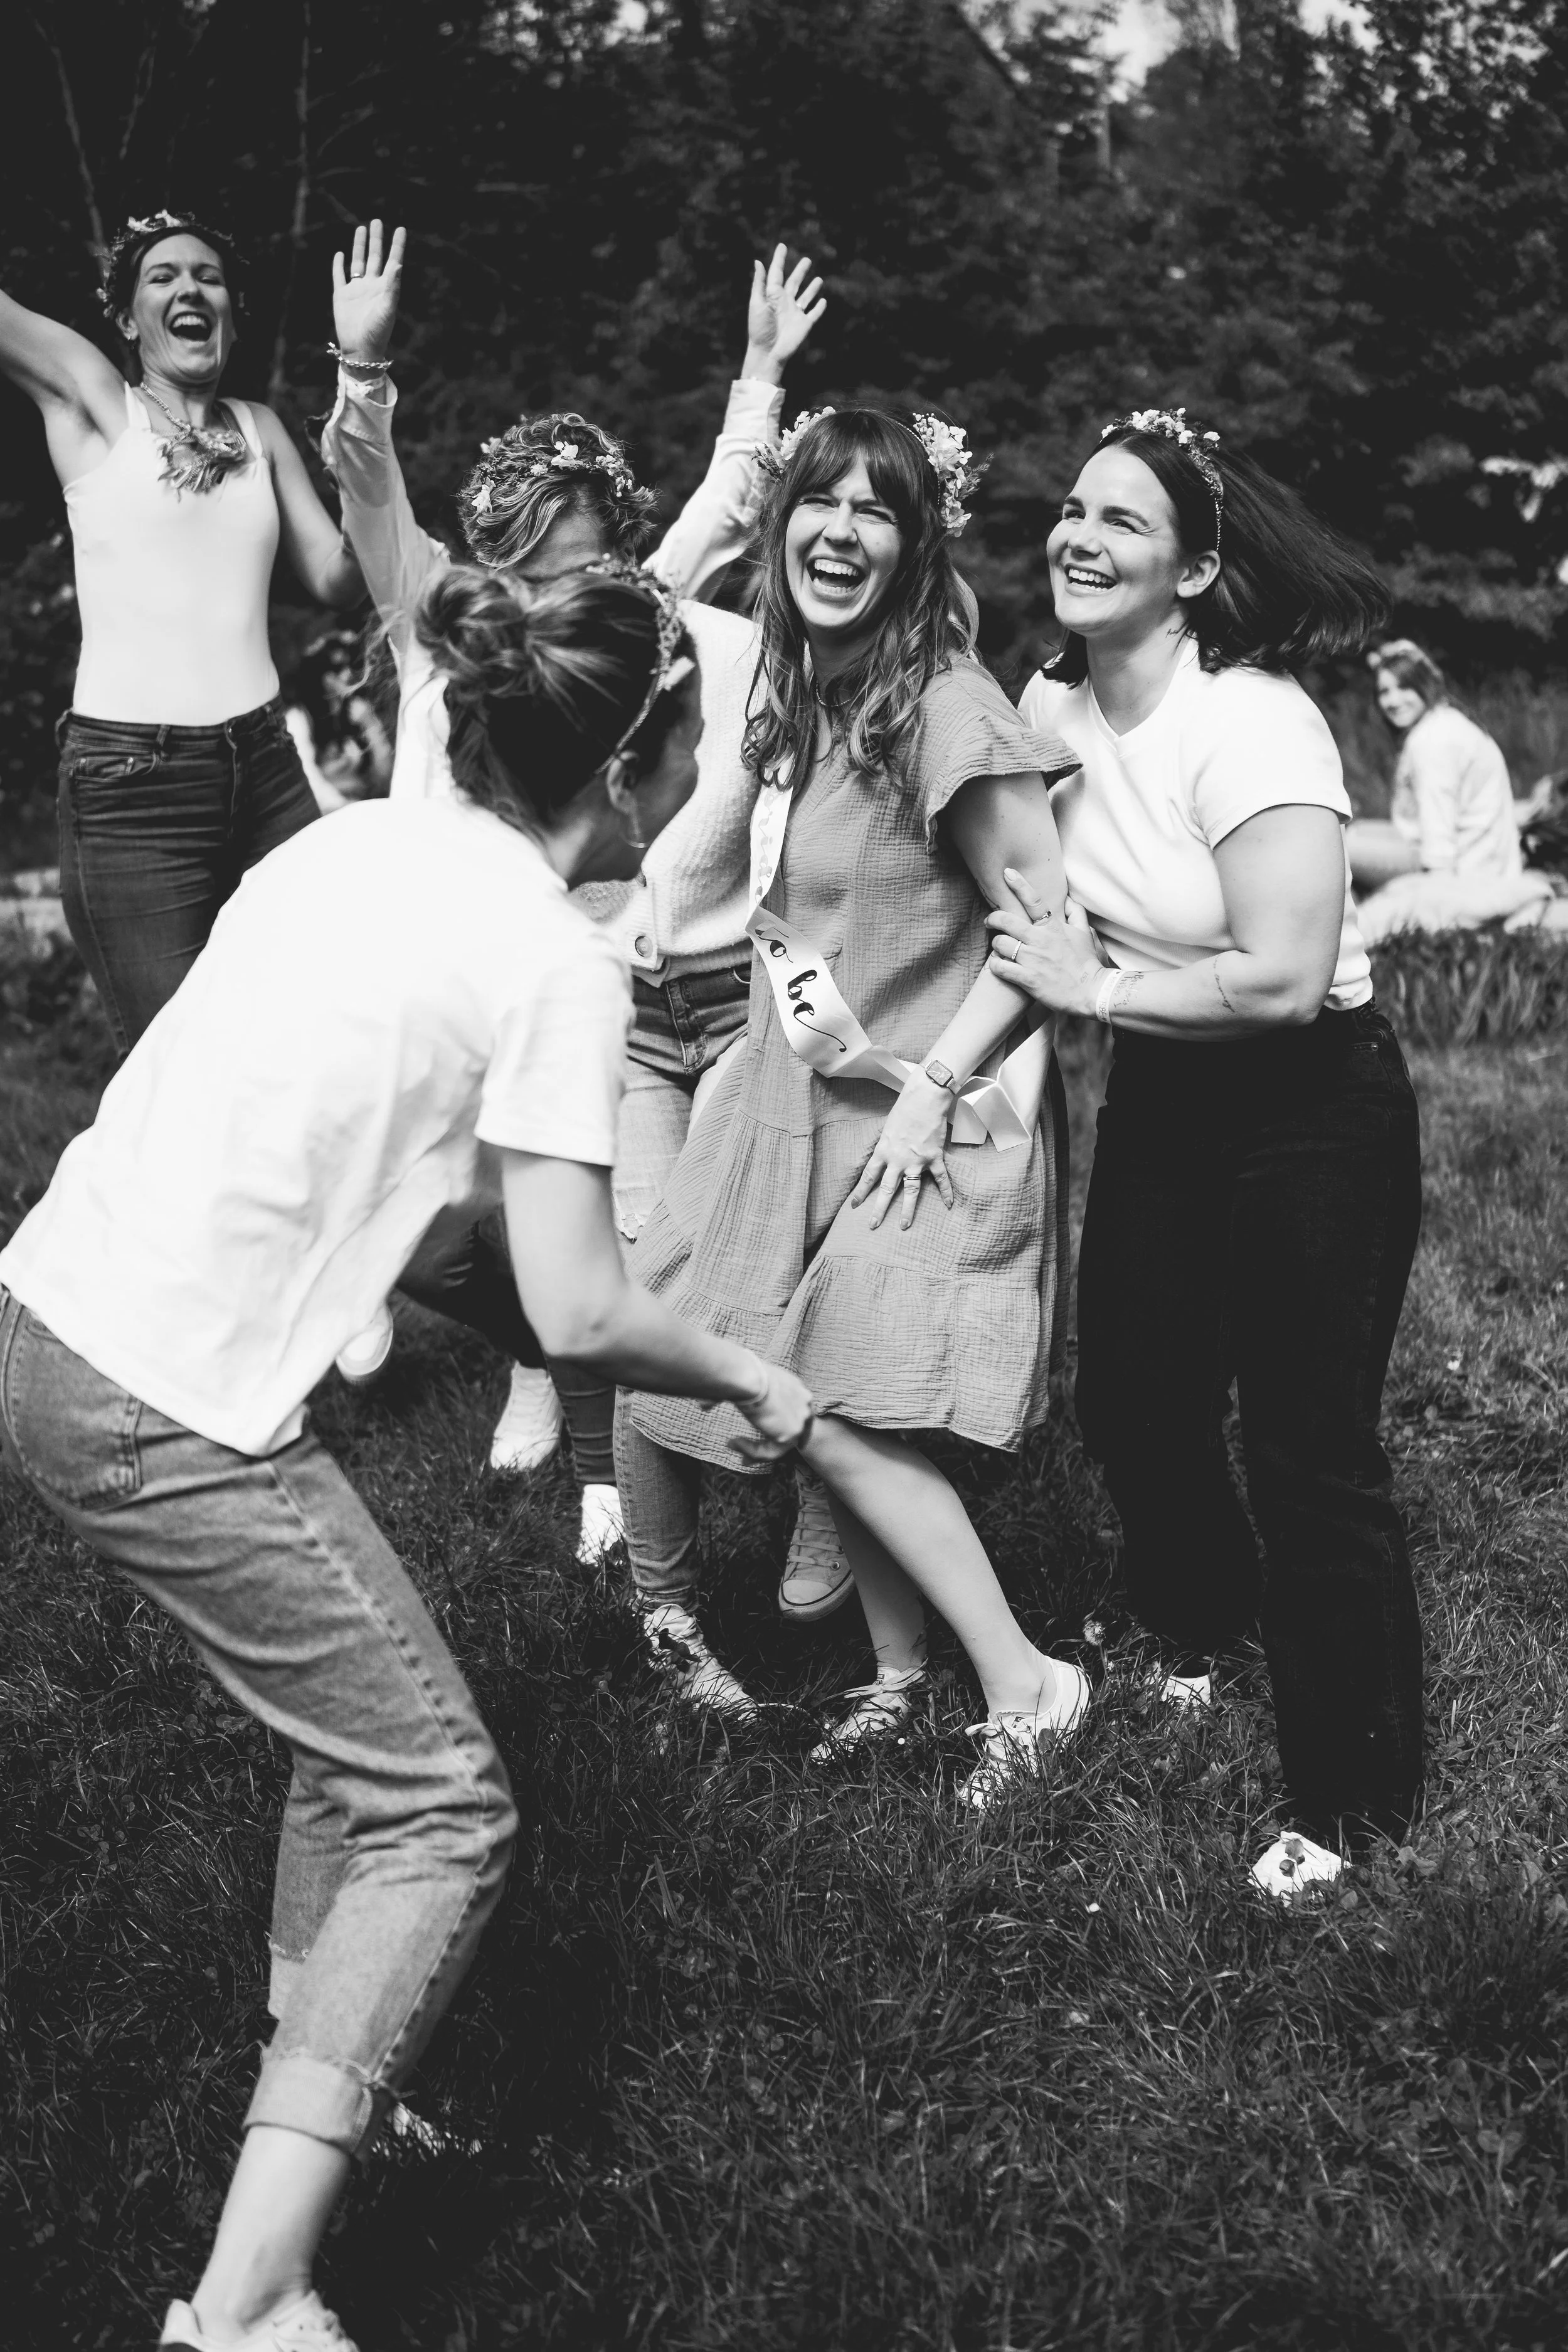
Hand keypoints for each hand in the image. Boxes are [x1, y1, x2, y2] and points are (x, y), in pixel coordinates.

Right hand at [331, 220, 405, 364]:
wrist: (360, 350)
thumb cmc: (377, 332)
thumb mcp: (388, 309)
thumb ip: (393, 287)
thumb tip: (398, 264)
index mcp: (385, 288)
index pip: (392, 261)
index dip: (396, 246)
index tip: (400, 229)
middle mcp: (371, 286)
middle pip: (374, 257)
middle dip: (376, 240)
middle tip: (377, 222)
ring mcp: (356, 290)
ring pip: (358, 262)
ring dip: (359, 246)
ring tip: (361, 228)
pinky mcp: (341, 296)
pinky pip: (339, 276)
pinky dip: (338, 265)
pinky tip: (340, 254)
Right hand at [730, 1360, 815, 1462]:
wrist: (748, 1376)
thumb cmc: (738, 1371)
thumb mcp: (739, 1382)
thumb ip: (729, 1396)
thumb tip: (704, 1405)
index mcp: (794, 1386)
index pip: (790, 1412)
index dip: (772, 1426)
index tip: (754, 1433)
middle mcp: (802, 1402)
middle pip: (787, 1431)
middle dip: (766, 1445)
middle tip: (745, 1458)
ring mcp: (800, 1419)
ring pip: (777, 1445)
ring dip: (752, 1449)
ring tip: (732, 1444)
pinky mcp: (790, 1434)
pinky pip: (769, 1451)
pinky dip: (750, 1451)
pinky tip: (733, 1442)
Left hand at [741, 243, 826, 383]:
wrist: (767, 352)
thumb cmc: (759, 329)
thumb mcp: (756, 303)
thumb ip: (759, 283)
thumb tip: (758, 261)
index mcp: (773, 295)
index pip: (777, 272)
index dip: (779, 259)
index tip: (782, 246)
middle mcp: (785, 302)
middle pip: (794, 282)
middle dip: (800, 271)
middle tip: (806, 260)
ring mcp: (796, 313)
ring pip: (806, 296)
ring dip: (813, 288)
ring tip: (819, 279)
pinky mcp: (805, 325)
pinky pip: (814, 314)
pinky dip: (819, 307)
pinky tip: (823, 301)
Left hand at [849, 1071, 954, 1231]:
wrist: (925, 1099)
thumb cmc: (905, 1109)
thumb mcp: (887, 1128)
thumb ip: (886, 1145)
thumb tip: (885, 1156)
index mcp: (883, 1151)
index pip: (868, 1177)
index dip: (861, 1193)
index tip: (854, 1206)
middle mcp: (897, 1160)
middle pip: (886, 1189)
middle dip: (879, 1209)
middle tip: (873, 1225)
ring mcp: (917, 1161)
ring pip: (911, 1191)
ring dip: (907, 1210)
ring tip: (904, 1225)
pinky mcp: (934, 1158)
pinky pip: (941, 1179)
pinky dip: (946, 1192)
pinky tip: (949, 1205)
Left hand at [986, 867, 1105, 1014]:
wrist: (1091, 992)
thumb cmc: (1087, 963)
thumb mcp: (1085, 934)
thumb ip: (1076, 913)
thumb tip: (1068, 899)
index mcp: (1053, 927)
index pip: (1034, 901)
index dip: (1019, 884)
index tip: (1007, 873)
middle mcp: (1040, 940)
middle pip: (1006, 921)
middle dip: (993, 918)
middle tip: (989, 921)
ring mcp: (1032, 960)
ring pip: (1000, 944)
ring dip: (996, 945)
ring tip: (999, 949)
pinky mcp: (1027, 979)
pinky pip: (1000, 967)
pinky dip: (995, 965)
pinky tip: (998, 965)